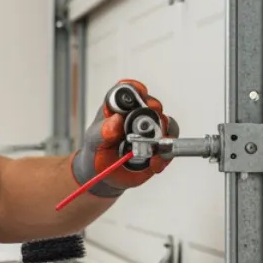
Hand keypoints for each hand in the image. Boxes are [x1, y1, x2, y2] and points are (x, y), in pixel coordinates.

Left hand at [70, 79, 178, 196]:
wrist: (103, 173)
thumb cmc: (97, 150)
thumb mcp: (94, 141)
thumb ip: (102, 132)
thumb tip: (115, 121)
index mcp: (119, 108)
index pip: (129, 90)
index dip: (135, 89)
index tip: (140, 93)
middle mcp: (138, 115)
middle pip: (153, 105)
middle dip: (153, 112)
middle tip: (147, 124)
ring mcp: (151, 130)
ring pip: (167, 124)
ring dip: (162, 134)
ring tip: (151, 147)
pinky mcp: (159, 147)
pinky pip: (169, 147)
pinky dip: (164, 155)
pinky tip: (153, 162)